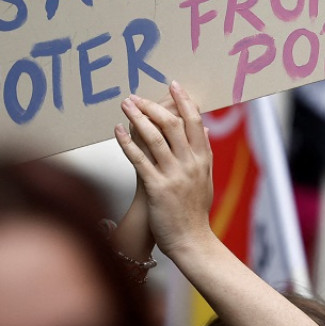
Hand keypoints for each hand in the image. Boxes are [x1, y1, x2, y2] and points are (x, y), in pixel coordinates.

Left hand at [115, 82, 213, 256]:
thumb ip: (204, 153)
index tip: (173, 85)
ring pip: (155, 138)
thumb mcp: (206, 179)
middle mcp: (190, 164)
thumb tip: (204, 128)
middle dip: (154, 105)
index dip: (184, 101)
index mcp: (203, 159)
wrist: (191, 240)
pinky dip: (127, 142)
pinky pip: (139, 160)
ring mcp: (174, 175)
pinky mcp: (156, 188)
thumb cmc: (195, 211)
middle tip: (138, 95)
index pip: (195, 122)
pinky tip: (118, 130)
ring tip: (126, 104)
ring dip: (139, 117)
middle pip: (173, 124)